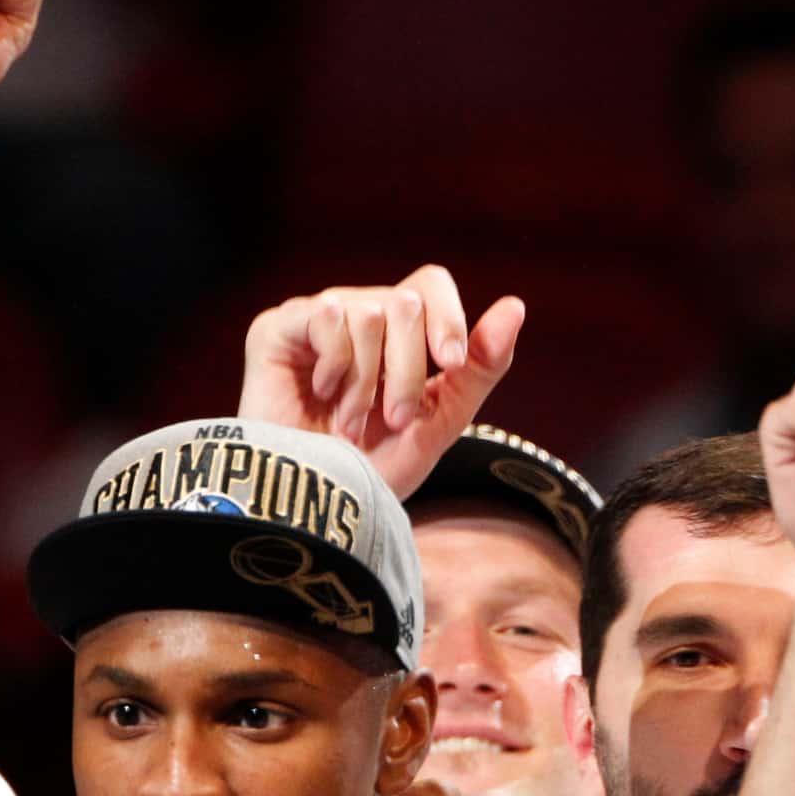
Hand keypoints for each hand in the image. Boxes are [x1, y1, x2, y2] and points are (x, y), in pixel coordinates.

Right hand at [238, 267, 527, 496]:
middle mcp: (359, 314)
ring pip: (369, 312)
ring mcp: (318, 319)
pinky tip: (320, 395)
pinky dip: (334, 366)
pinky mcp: (279, 328)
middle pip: (407, 302)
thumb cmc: (375, 470)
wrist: (315, 511)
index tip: (449, 365)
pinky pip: (327, 315)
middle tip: (392, 419)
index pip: (431, 284)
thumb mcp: (440, 423)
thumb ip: (481, 368)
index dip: (448, 317)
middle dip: (407, 370)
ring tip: (350, 423)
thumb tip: (515, 305)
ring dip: (366, 383)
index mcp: (399, 334)